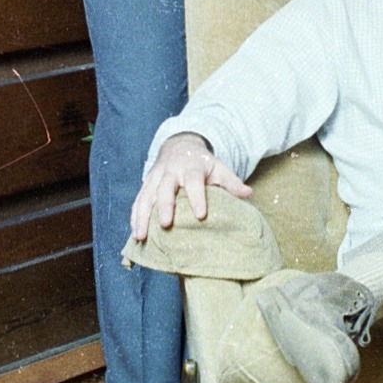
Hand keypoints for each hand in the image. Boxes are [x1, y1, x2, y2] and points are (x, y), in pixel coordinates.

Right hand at [130, 133, 251, 241]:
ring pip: (146, 196)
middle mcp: (171, 172)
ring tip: (141, 236)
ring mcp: (156, 178)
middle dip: (165, 206)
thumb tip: (248, 193)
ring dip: (142, 216)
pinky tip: (135, 232)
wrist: (180, 146)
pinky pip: (138, 200)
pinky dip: (134, 216)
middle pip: (165, 188)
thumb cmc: (203, 164)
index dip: (197, 198)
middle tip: (165, 224)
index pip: (194, 182)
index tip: (201, 215)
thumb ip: (232, 182)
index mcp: (191, 168)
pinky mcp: (146, 185)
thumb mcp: (219, 168)